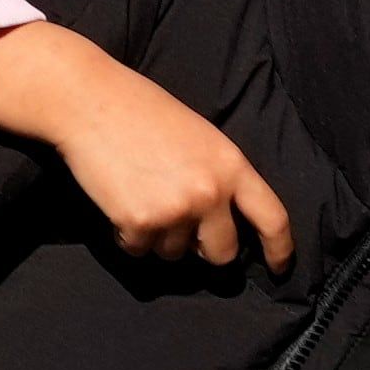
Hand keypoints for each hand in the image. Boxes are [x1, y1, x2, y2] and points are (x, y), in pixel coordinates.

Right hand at [0, 21, 293, 267]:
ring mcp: (176, 210)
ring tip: (140, 196)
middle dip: (202, 249)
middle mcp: (211, 193)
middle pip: (221, 252)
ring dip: (158, 237)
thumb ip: (219, 177)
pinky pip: (139, 250)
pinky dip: (128, 235)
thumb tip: (222, 223)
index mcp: (232, 166)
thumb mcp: (200, 137)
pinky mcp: (140, 223)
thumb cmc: (143, 113)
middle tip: (181, 229)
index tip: (278, 268)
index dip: (279, 249)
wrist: (90, 101)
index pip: (272, 218)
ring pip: (173, 254)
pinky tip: (119, 201)